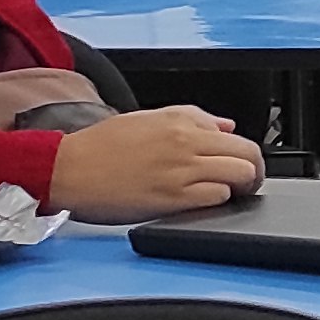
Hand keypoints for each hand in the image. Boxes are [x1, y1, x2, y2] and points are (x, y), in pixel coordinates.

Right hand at [49, 108, 263, 219]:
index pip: (236, 136)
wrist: (65, 168)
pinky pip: (216, 197)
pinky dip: (219, 200)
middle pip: (248, 155)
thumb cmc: (99, 147)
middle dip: (254, 171)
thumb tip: (227, 125)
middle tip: (245, 183)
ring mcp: (180, 171)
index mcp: (180, 123)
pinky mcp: (171, 197)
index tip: (238, 163)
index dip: (243, 154)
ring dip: (240, 187)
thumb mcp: (146, 119)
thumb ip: (191, 119)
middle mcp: (185, 144)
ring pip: (239, 176)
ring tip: (227, 193)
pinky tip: (205, 201)